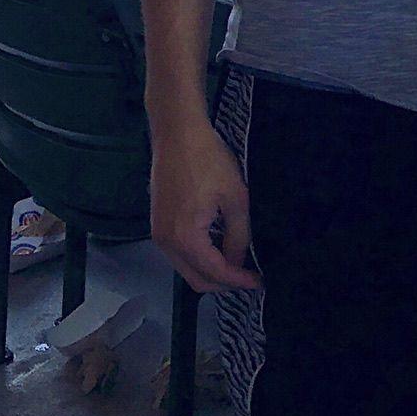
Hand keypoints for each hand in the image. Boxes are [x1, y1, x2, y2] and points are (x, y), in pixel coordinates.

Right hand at [150, 122, 260, 293]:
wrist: (177, 133)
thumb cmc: (208, 160)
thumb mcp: (235, 197)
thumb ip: (239, 235)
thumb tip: (239, 261)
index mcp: (186, 239)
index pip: (215, 273)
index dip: (239, 281)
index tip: (258, 281)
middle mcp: (166, 243)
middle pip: (196, 280)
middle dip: (223, 282)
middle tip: (249, 274)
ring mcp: (158, 235)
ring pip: (186, 269)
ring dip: (210, 271)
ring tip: (236, 260)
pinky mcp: (157, 224)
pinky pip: (179, 254)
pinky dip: (198, 257)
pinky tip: (217, 244)